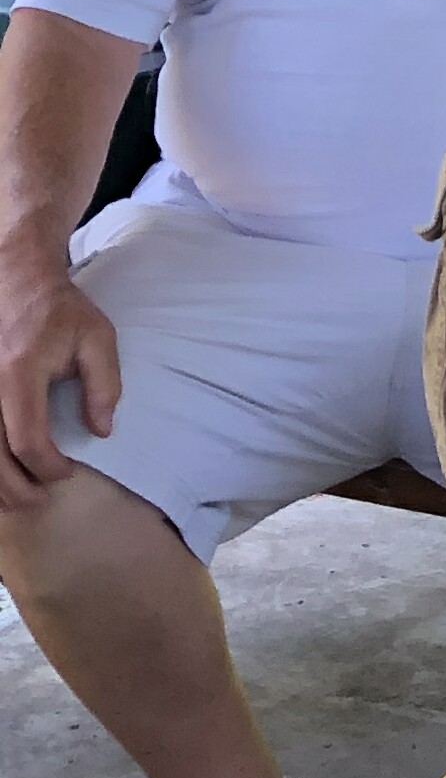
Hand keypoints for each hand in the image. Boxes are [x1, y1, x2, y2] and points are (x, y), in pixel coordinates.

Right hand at [0, 255, 119, 509]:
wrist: (16, 277)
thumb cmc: (58, 309)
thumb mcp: (96, 337)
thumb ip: (104, 385)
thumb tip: (102, 431)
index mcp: (18, 373)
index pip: (28, 440)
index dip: (47, 467)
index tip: (67, 472)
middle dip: (15, 488)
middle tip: (38, 500)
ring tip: (16, 497)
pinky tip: (1, 474)